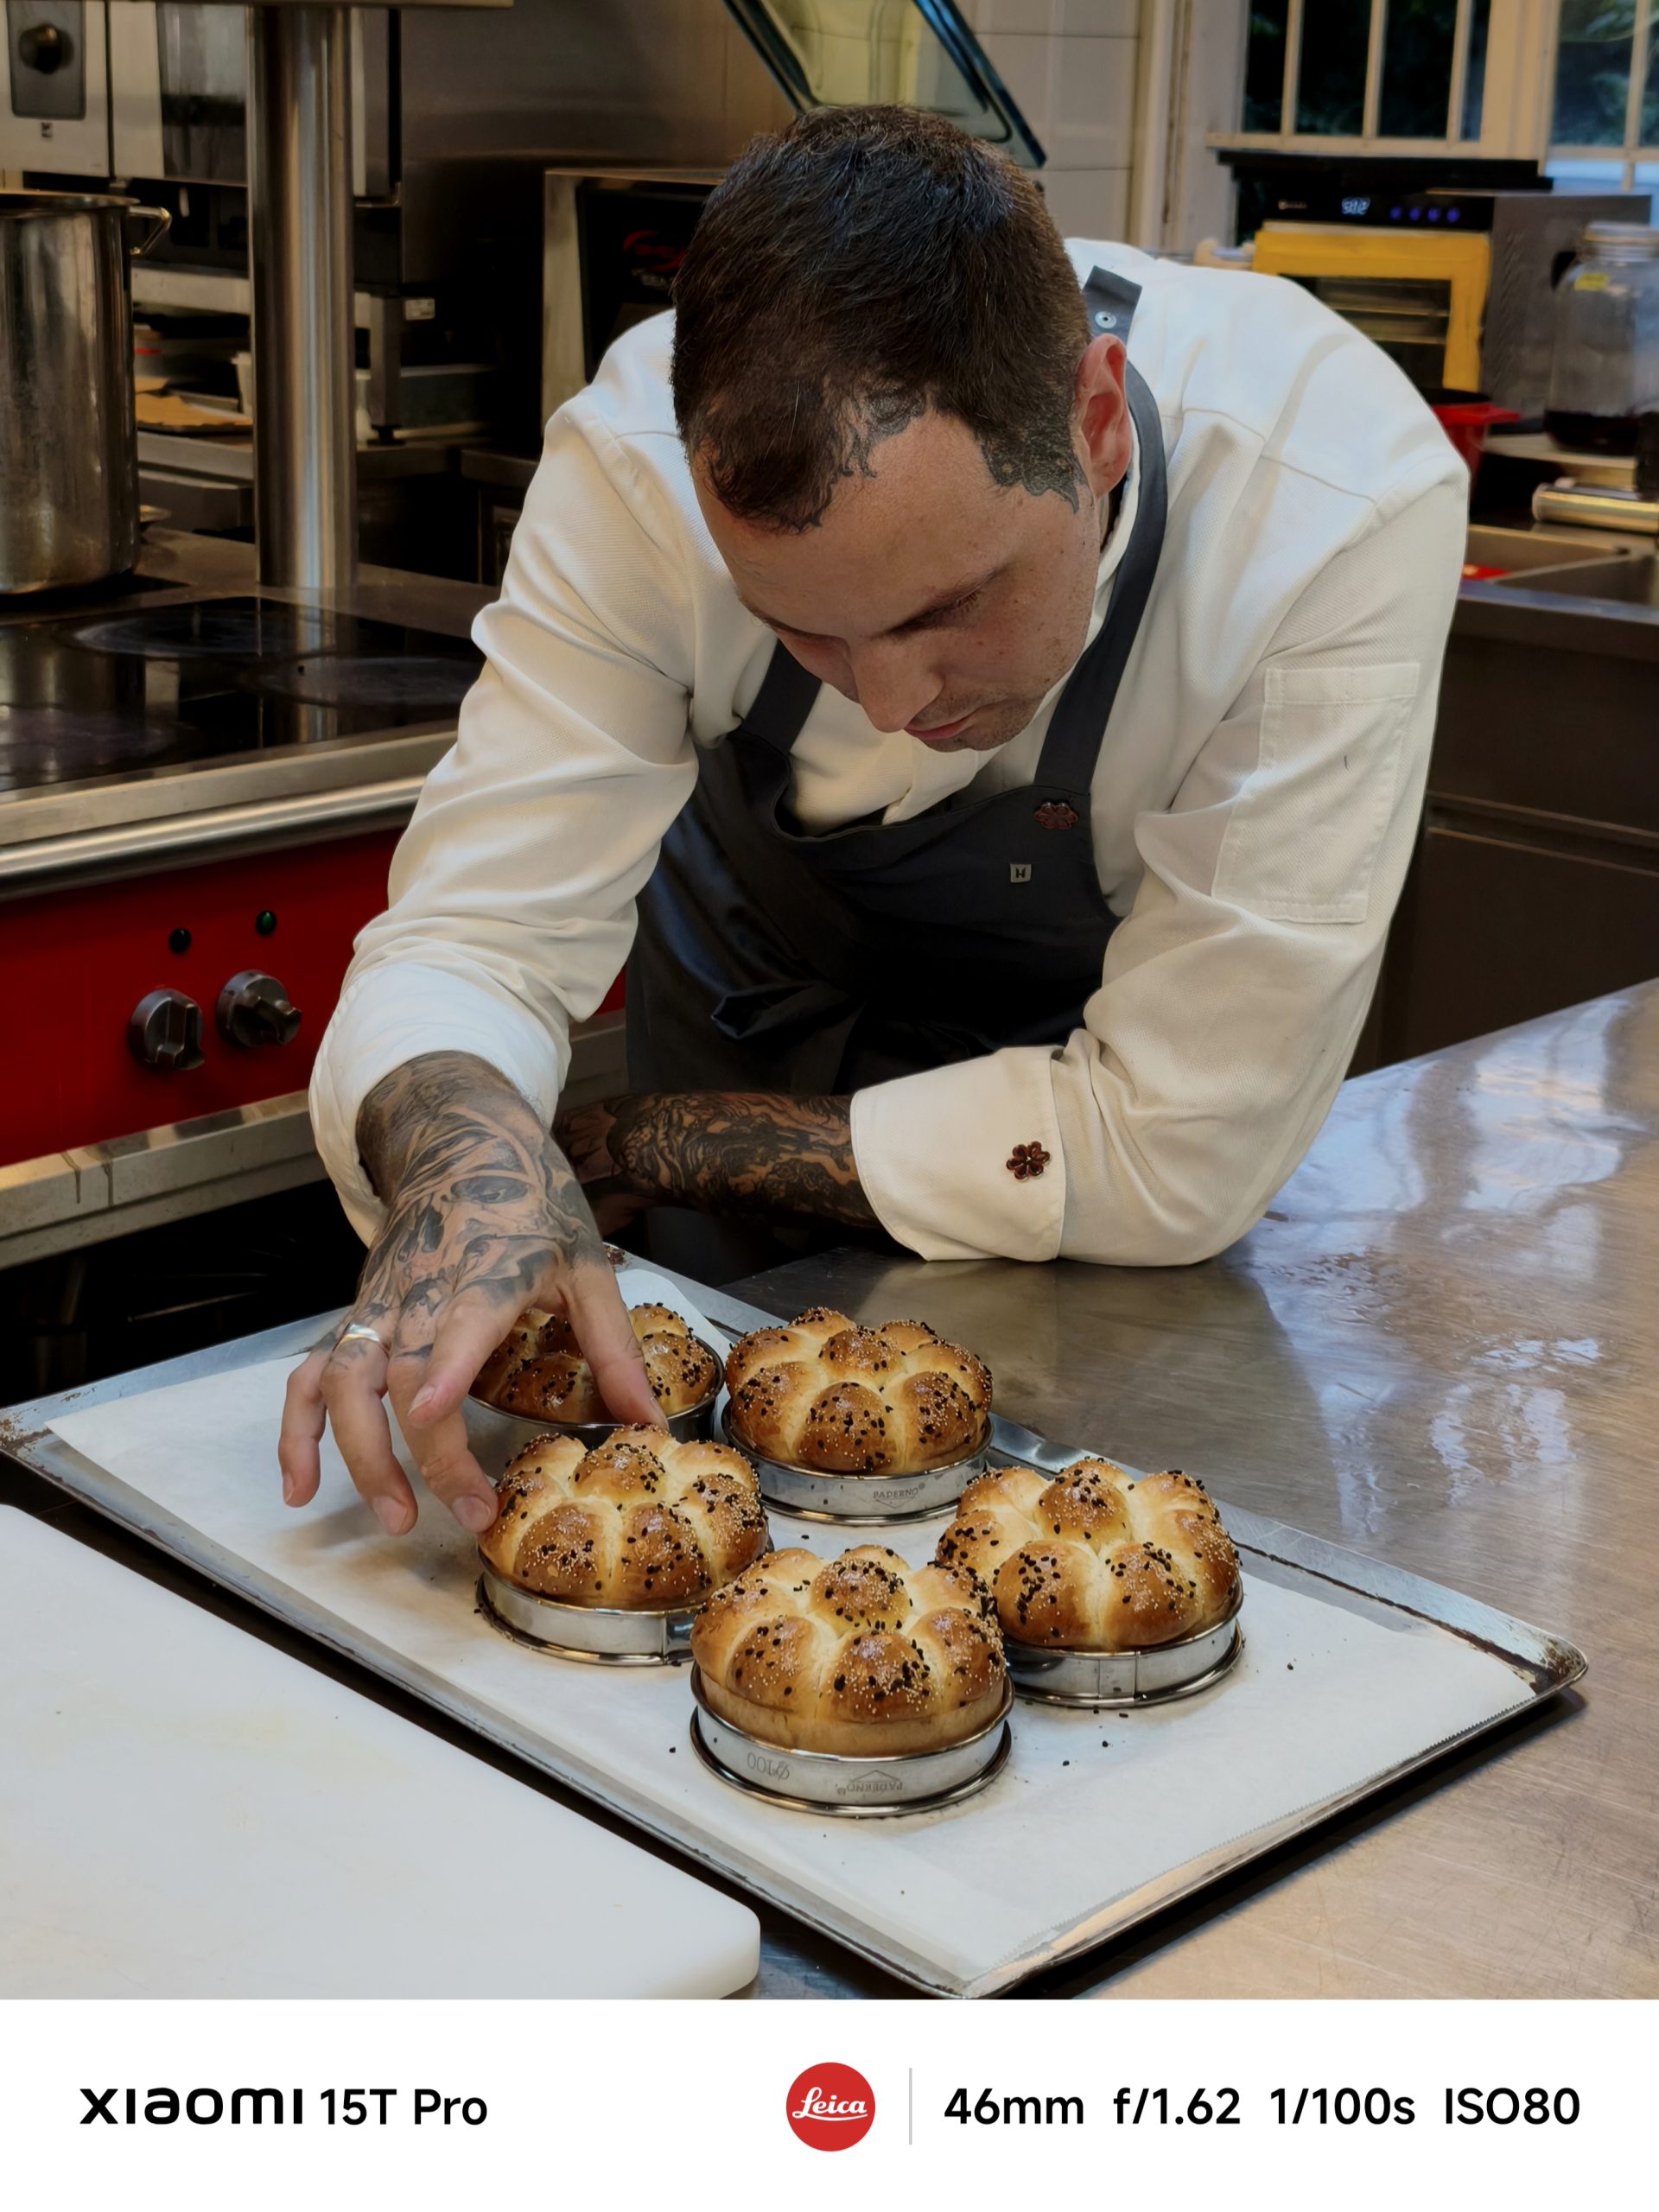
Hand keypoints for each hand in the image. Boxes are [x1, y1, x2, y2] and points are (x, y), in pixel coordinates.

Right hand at [279, 1053, 660, 1538]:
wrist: (462, 1141)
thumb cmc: (532, 1203)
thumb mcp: (588, 1266)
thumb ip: (614, 1350)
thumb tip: (648, 1425)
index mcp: (488, 1272)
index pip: (461, 1319)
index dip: (443, 1366)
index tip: (429, 1412)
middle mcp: (420, 1289)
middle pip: (400, 1372)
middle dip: (426, 1452)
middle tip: (470, 1513)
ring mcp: (378, 1303)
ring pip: (344, 1379)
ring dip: (358, 1453)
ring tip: (393, 1516)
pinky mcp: (356, 1313)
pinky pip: (310, 1374)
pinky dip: (296, 1430)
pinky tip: (299, 1487)